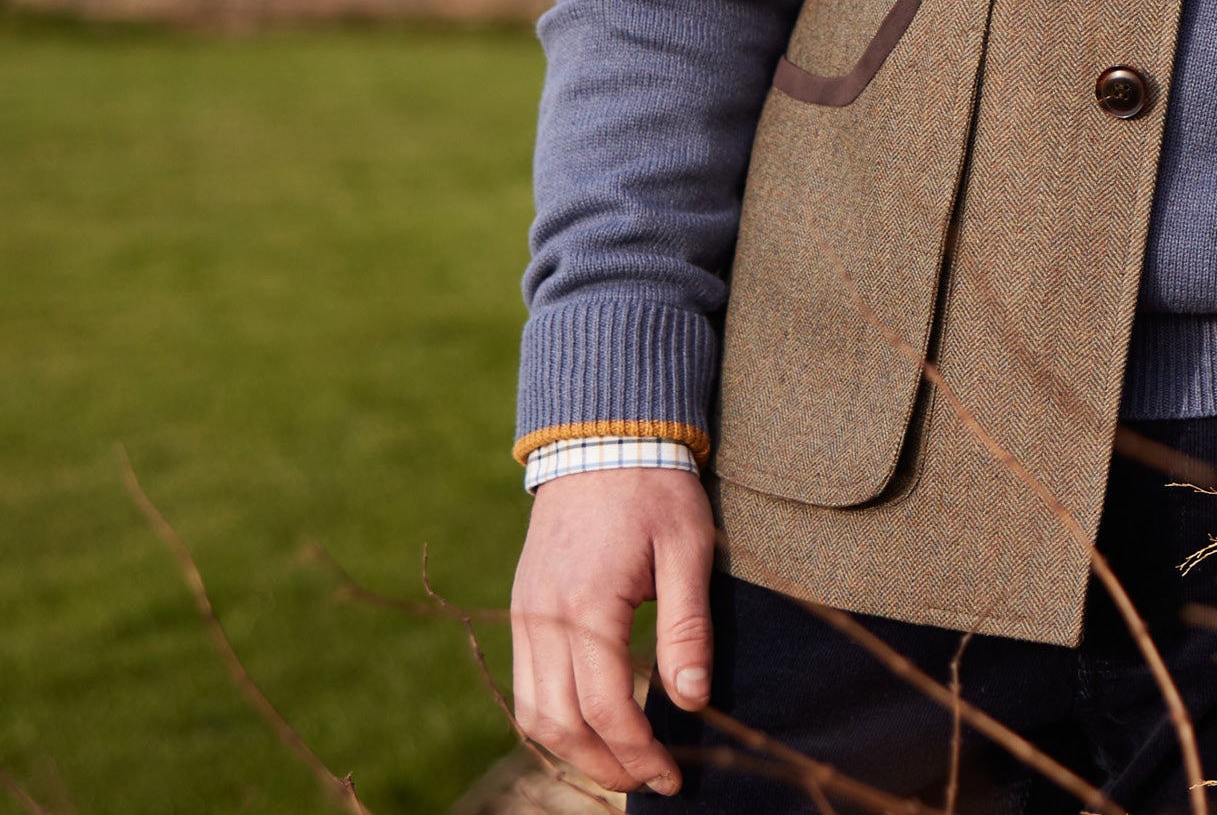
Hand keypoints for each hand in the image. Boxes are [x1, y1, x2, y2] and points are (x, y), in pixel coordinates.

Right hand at [511, 467, 717, 796]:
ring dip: (576, 752)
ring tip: (625, 765)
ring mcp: (526, 615)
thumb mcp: (687, 547)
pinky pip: (525, 687)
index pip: (604, 708)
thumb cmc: (654, 487)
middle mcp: (543, 618)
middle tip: (654, 780)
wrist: (602, 436)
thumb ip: (688, 625)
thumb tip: (693, 701)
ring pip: (533, 715)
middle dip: (607, 765)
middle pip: (561, 725)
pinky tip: (591, 727)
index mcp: (586, 604)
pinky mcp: (523, 608)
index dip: (638, 752)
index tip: (674, 774)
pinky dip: (553, 721)